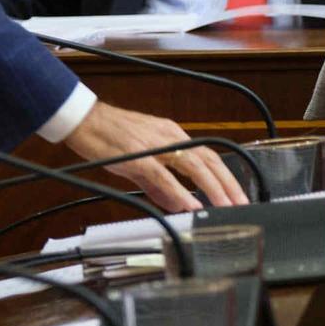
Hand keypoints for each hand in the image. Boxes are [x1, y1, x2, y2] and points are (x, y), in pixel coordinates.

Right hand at [62, 101, 247, 211]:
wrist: (82, 118)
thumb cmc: (108, 136)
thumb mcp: (139, 161)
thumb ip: (159, 185)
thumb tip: (178, 204)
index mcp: (173, 135)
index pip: (208, 157)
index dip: (226, 176)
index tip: (238, 195)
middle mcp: (171, 136)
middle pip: (209, 160)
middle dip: (228, 184)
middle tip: (242, 204)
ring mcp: (156, 144)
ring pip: (194, 166)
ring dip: (213, 188)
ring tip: (226, 206)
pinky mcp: (138, 155)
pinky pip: (164, 175)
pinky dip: (180, 191)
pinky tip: (191, 204)